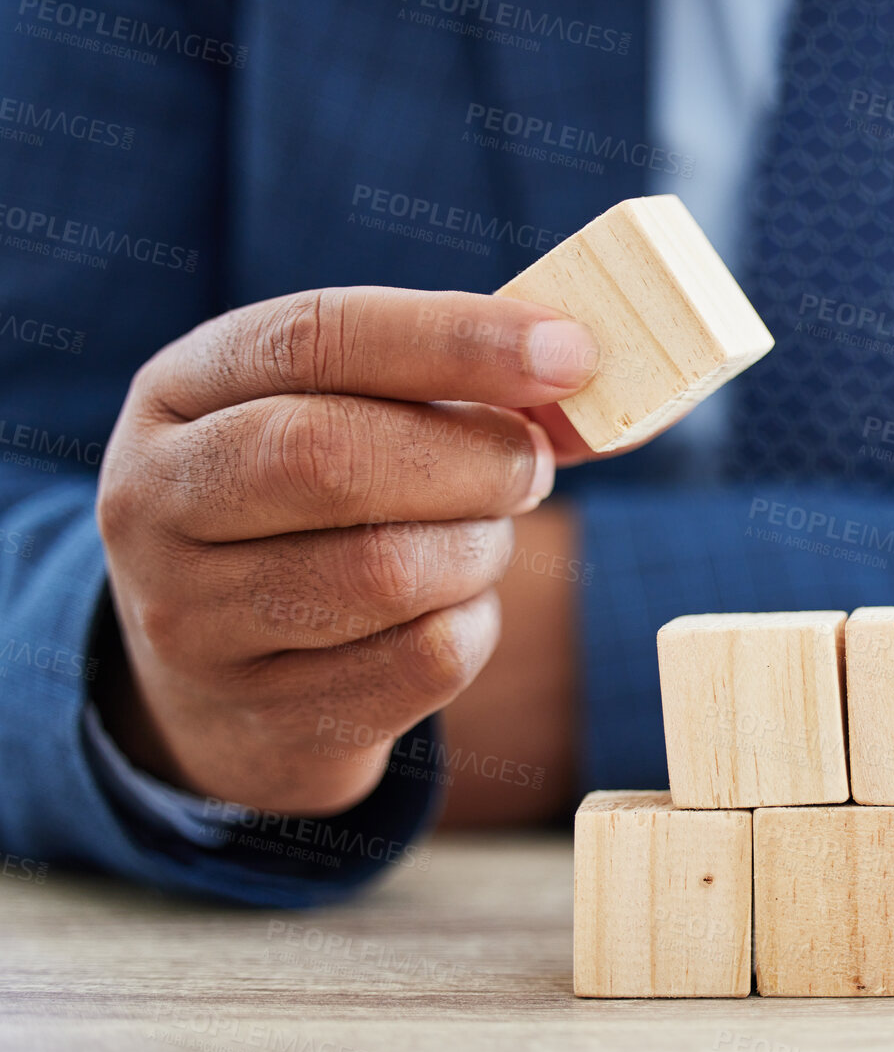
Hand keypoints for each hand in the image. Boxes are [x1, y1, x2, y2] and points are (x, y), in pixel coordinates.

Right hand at [93, 286, 598, 815]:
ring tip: (481, 537)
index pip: (314, 338)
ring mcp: (194, 619)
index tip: (567, 355)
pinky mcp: (266, 714)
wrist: (227, 680)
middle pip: (331, 458)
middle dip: (472, 458)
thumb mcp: (341, 416)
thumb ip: (446, 382)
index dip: (454, 339)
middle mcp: (156, 501)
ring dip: (480, 548)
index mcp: (180, 390)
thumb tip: (579, 366)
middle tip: (533, 466)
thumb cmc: (311, 510)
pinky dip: (474, 623)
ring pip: (388, 571)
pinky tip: (455, 607)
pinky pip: (424, 660)